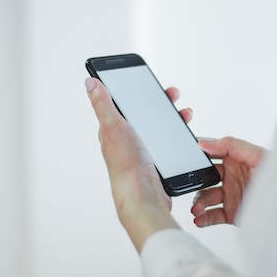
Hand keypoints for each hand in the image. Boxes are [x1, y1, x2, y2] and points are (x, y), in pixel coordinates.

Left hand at [85, 77, 178, 251]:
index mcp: (114, 128)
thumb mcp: (113, 127)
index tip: (149, 80)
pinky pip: (167, 142)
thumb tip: (91, 82)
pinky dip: (177, 135)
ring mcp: (141, 150)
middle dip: (161, 101)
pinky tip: (185, 135)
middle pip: (145, 112)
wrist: (143, 196)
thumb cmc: (126, 165)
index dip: (137, 89)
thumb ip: (103, 104)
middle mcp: (126, 139)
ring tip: (185, 114)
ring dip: (173, 118)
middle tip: (173, 94)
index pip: (124, 102)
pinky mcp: (155, 161)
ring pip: (159, 127)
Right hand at [191, 137, 264, 226]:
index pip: (211, 154)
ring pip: (206, 198)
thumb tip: (204, 142)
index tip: (186, 158)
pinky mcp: (232, 214)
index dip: (197, 156)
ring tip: (196, 209)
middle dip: (195, 183)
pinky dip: (203, 219)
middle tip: (189, 187)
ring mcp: (231, 196)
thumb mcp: (257, 155)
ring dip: (198, 203)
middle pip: (205, 178)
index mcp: (236, 159)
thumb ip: (230, 145)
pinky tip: (199, 219)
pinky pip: (213, 216)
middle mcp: (231, 177)